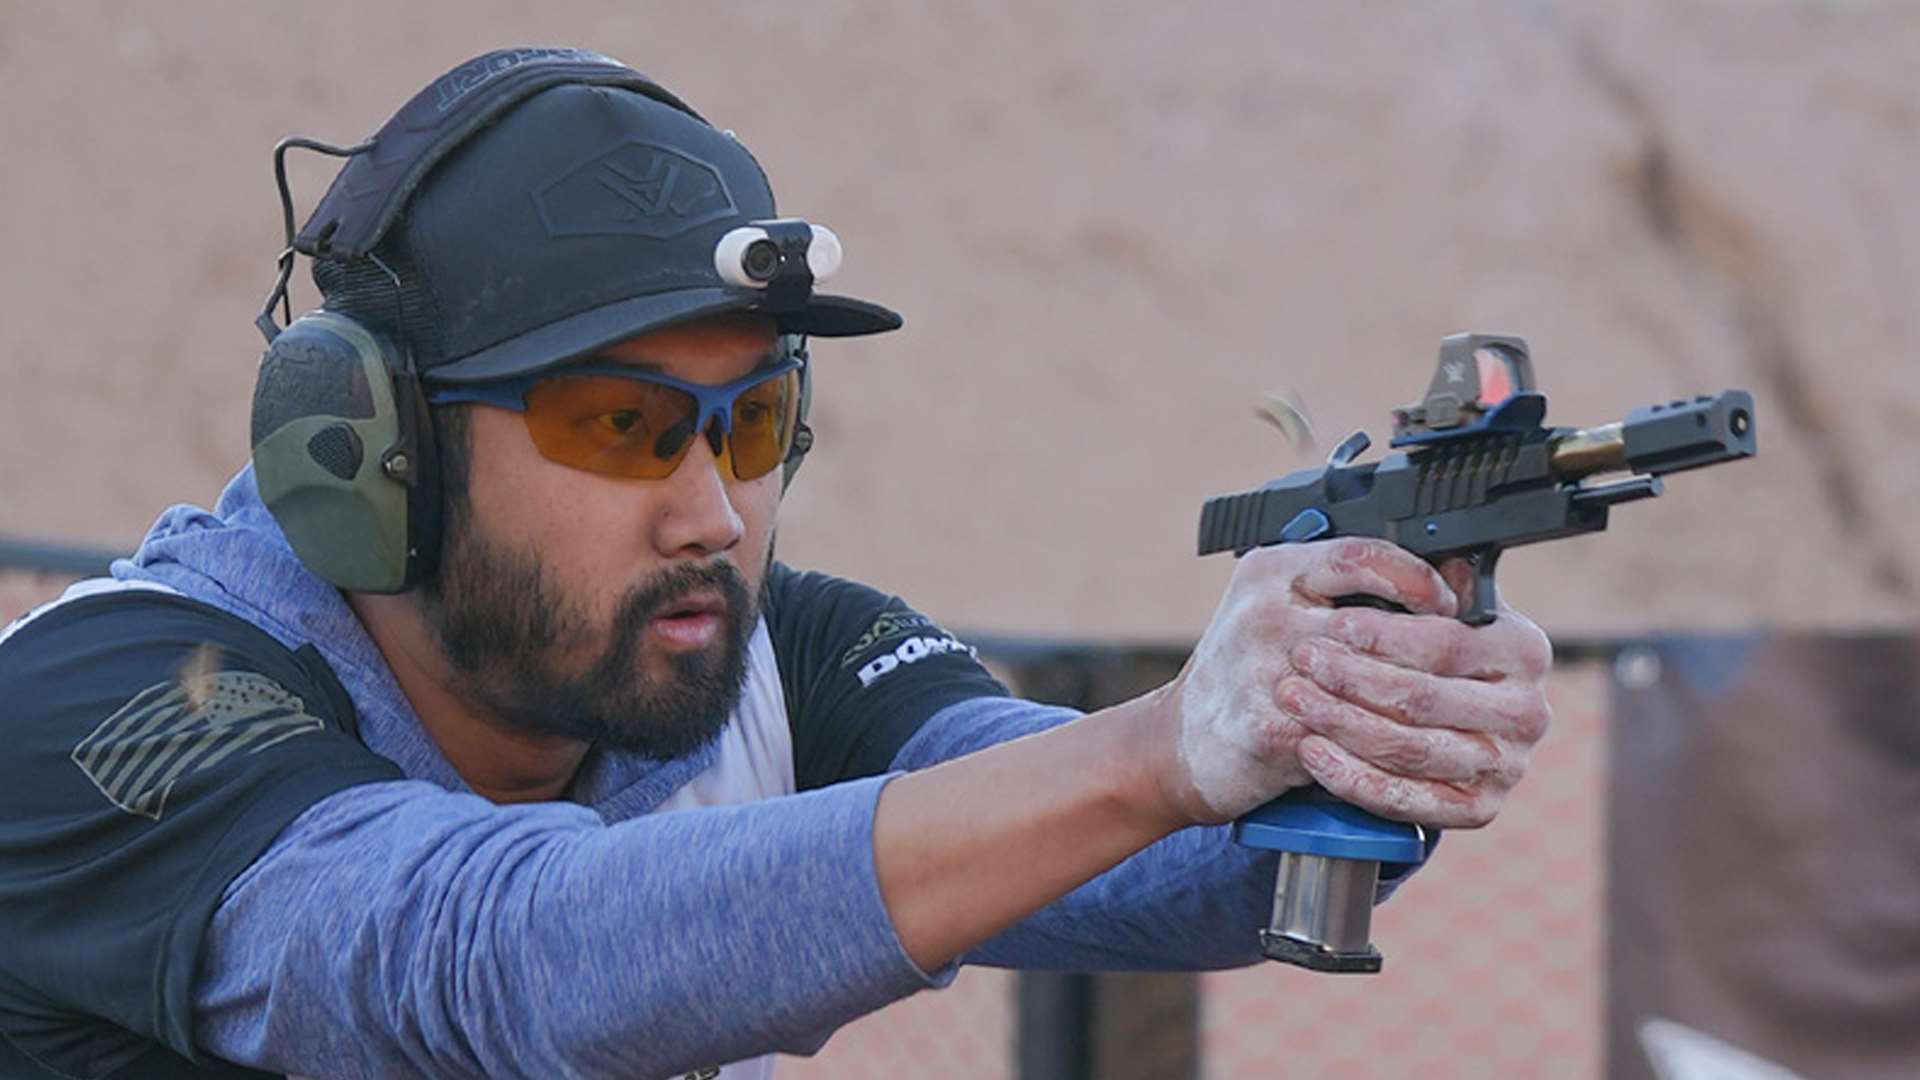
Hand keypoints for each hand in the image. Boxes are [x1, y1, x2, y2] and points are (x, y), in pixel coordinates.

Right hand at [1161, 538, 1462, 824]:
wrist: (1177, 742)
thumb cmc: (1243, 672)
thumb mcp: (1282, 607)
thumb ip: (1348, 589)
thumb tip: (1454, 575)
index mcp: (1270, 572)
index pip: (1359, 555)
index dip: (1414, 578)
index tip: (1446, 601)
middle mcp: (1263, 613)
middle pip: (1376, 626)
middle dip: (1431, 654)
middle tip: (1466, 669)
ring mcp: (1263, 671)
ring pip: (1372, 686)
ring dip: (1417, 707)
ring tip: (1449, 713)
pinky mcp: (1269, 728)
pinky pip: (1351, 736)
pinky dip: (1386, 747)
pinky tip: (1413, 749)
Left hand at [1280, 557, 1552, 828]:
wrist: (1428, 722)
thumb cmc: (1424, 652)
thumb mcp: (1435, 606)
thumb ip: (1427, 581)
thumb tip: (1415, 552)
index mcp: (1523, 648)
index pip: (1443, 642)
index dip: (1381, 634)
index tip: (1333, 623)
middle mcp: (1526, 710)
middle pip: (1421, 698)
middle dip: (1350, 678)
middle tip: (1300, 660)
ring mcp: (1505, 765)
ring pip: (1409, 749)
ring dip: (1341, 724)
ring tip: (1295, 698)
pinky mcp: (1480, 808)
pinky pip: (1408, 799)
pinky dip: (1353, 777)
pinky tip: (1313, 751)